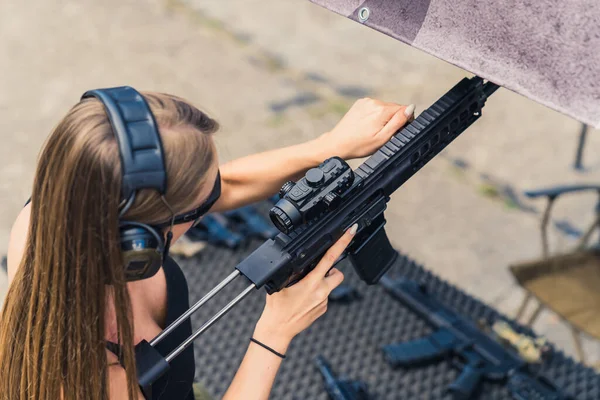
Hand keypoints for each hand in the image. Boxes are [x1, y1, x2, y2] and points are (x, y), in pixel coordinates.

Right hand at [253, 224, 357, 353]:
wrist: (277, 330)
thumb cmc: (276, 308)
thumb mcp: (281, 283)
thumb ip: (293, 271)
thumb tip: (300, 261)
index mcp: (311, 282)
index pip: (330, 258)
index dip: (342, 242)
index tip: (351, 231)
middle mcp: (321, 292)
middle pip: (338, 273)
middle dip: (331, 270)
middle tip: (317, 272)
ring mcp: (324, 302)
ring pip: (330, 285)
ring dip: (322, 282)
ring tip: (304, 289)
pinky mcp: (323, 310)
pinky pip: (325, 296)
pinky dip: (317, 294)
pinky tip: (303, 299)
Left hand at [316, 99, 414, 159]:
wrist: (338, 143)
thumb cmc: (360, 145)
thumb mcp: (383, 138)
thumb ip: (398, 122)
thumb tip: (411, 108)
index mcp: (382, 110)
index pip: (404, 109)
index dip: (404, 121)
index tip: (395, 132)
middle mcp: (374, 102)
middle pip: (394, 108)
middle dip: (393, 120)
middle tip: (382, 134)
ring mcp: (366, 101)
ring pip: (385, 108)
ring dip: (384, 117)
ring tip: (372, 130)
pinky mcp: (360, 103)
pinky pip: (374, 107)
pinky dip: (374, 115)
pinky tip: (367, 125)